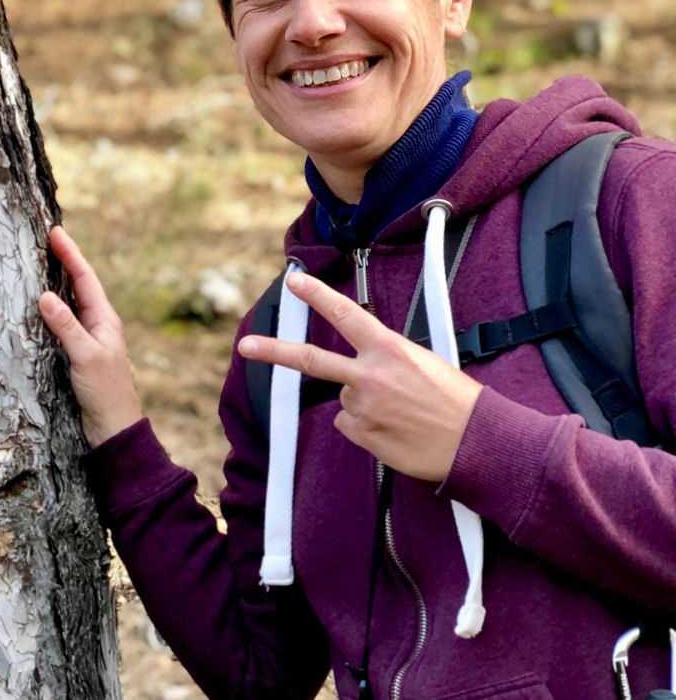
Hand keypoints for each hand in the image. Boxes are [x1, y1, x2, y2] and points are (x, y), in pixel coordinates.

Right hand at [38, 226, 141, 445]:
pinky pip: (61, 323)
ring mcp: (86, 339)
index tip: (55, 232)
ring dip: (55, 283)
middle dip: (63, 261)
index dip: (70, 254)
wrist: (112, 427)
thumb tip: (45, 295)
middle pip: (78, 285)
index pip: (84, 279)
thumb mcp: (85, 356)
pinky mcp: (75, 354)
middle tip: (45, 240)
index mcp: (104, 320)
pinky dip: (49, 309)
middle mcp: (96, 325)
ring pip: (69, 303)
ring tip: (39, 264)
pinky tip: (36, 308)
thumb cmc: (105, 391)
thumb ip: (66, 326)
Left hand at [236, 271, 481, 481]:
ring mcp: (362, 408)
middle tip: (245, 345)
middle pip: (311, 360)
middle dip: (273, 351)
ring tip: (405, 414)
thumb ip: (386, 361)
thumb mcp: (426, 363)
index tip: (293, 280)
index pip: (347, 314)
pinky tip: (399, 431)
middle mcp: (370, 377)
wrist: (478, 443)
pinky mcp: (362, 436)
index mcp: (390, 350)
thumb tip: (360, 372)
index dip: (317, 295)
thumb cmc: (458, 401)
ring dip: (369, 405)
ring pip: (348, 401)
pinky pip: (354, 427)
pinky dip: (370, 429)